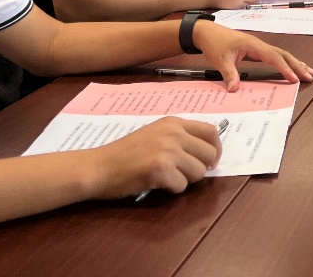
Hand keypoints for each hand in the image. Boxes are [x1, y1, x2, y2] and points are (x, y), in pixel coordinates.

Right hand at [90, 117, 221, 198]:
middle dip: (201, 168)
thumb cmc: (124, 154)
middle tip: (185, 175)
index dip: (215, 149)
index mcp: (174, 122)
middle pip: (209, 153)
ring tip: (166, 177)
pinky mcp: (160, 169)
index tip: (210, 162)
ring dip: (186, 180)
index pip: (211, 132)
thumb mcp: (155, 135)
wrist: (98, 167)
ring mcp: (167, 150)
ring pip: (198, 172)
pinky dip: (171, 190)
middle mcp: (173, 133)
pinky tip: (155, 184)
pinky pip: (181, 186)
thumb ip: (179, 138)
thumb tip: (207, 152)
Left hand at [192, 19, 312, 88]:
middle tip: (310, 76)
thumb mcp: (220, 60)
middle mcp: (259, 44)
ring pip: (281, 54)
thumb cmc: (214, 43)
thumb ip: (229, 74)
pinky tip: (290, 67)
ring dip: (295, 63)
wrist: (207, 32)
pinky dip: (285, 62)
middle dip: (298, 65)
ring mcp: (258, 46)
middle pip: (284, 54)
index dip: (285, 69)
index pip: (274, 57)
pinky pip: (274, 56)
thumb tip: (234, 89)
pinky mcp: (255, 50)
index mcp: (253, 45)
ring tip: (308, 71)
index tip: (294, 79)